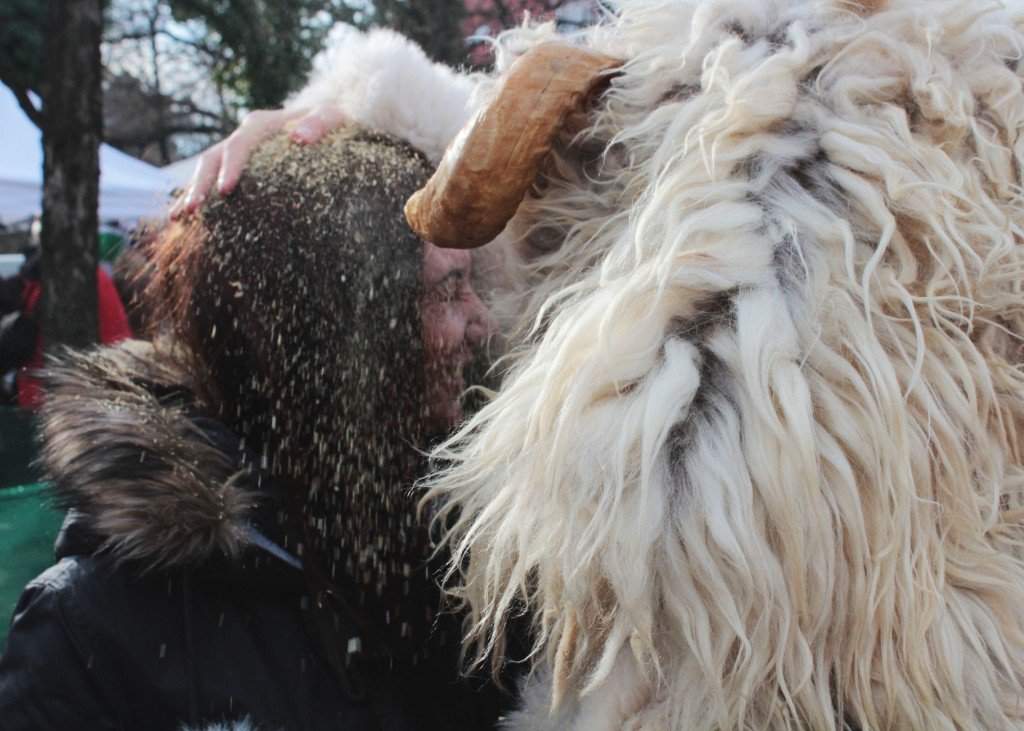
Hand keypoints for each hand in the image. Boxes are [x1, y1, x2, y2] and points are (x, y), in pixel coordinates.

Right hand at [169, 105, 350, 218]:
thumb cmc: (333, 121)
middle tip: (191, 211)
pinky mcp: (240, 165)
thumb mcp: (333, 117)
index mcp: (262, 125)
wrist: (328, 121)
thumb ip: (319, 124)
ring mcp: (239, 151)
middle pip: (213, 158)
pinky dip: (200, 195)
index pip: (239, 145)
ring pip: (206, 169)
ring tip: (179, 218)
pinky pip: (214, 178)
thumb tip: (299, 138)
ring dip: (192, 191)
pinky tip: (190, 219)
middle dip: (200, 185)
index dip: (230, 167)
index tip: (225, 191)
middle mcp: (245, 136)